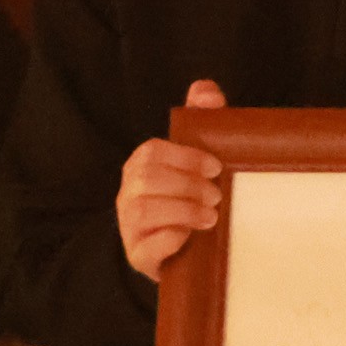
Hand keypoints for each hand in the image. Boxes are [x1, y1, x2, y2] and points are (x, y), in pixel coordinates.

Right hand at [119, 84, 228, 278]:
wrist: (187, 251)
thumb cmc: (192, 197)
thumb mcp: (198, 159)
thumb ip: (201, 121)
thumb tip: (206, 89)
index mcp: (141, 166)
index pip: (153, 151)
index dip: (186, 157)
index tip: (217, 166)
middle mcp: (128, 193)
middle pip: (147, 180)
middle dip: (187, 185)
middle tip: (217, 194)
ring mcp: (129, 226)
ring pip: (143, 211)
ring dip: (182, 211)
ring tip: (211, 216)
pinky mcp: (137, 256)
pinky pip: (145, 247)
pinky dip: (169, 240)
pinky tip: (190, 237)